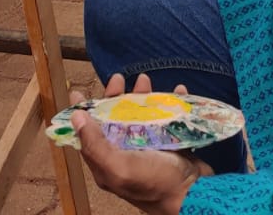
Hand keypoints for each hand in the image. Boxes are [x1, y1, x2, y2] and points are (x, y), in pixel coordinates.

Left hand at [68, 73, 211, 214]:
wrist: (195, 194)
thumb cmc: (156, 183)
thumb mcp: (120, 168)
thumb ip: (96, 145)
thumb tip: (76, 118)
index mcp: (109, 164)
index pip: (89, 136)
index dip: (82, 114)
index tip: (77, 92)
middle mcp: (125, 155)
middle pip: (114, 120)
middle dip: (114, 97)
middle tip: (118, 79)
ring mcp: (148, 148)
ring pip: (140, 115)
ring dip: (141, 96)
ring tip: (145, 80)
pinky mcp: (169, 143)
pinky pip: (167, 116)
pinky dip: (171, 102)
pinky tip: (176, 91)